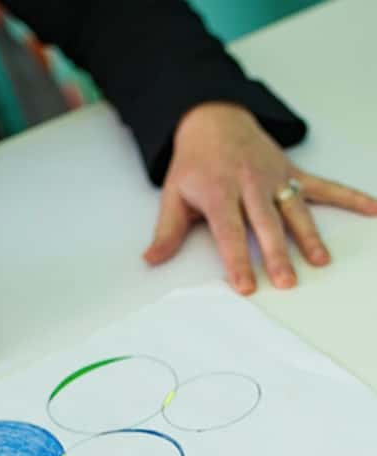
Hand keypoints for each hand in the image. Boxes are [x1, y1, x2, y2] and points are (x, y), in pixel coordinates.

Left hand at [143, 102, 376, 293]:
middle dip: (276, 254)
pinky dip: (350, 197)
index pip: (229, 232)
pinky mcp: (291, 172)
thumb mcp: (173, 195)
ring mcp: (274, 177)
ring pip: (294, 209)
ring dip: (309, 236)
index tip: (245, 286)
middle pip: (265, 224)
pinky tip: (372, 209)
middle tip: (287, 281)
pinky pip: (323, 186)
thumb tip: (150, 261)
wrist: (213, 121)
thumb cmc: (194, 164)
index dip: (237, 260)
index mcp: (218, 191)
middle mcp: (250, 184)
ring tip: (319, 261)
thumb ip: (166, 231)